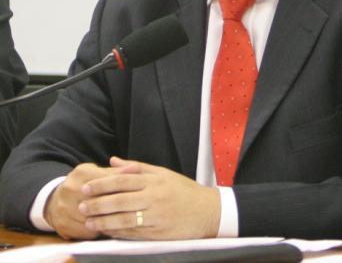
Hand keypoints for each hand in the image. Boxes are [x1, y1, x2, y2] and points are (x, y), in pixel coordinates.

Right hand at [44, 162, 139, 239]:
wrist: (55, 199)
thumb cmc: (83, 183)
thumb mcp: (97, 171)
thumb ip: (116, 171)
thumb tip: (135, 168)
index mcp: (81, 173)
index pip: (106, 181)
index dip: (122, 188)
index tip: (136, 192)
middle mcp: (70, 190)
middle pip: (100, 201)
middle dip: (116, 205)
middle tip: (131, 208)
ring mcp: (65, 208)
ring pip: (94, 218)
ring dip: (108, 220)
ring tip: (121, 218)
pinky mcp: (63, 225)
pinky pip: (87, 231)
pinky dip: (99, 230)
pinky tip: (108, 227)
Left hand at [78, 156, 220, 239]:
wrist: (207, 211)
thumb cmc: (184, 190)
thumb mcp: (163, 173)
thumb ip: (137, 167)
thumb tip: (113, 161)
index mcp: (154, 180)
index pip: (123, 180)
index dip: (102, 184)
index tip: (86, 187)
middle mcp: (154, 197)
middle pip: (120, 200)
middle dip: (98, 203)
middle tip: (81, 205)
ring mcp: (156, 216)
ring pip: (124, 218)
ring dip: (103, 220)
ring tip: (88, 221)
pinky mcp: (158, 233)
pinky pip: (133, 233)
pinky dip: (117, 232)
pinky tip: (105, 231)